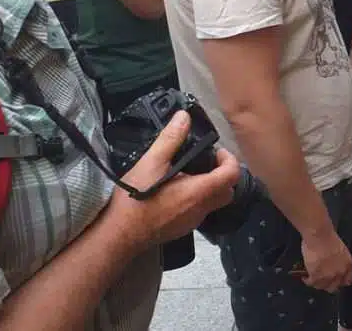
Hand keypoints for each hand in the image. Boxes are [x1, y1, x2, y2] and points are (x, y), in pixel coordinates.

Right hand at [107, 111, 239, 247]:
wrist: (119, 234)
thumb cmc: (136, 198)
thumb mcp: (152, 162)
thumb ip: (171, 139)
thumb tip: (184, 117)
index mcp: (200, 191)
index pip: (232, 174)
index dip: (229, 159)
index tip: (216, 151)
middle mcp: (201, 208)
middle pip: (228, 191)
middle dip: (223, 174)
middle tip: (207, 162)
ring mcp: (193, 222)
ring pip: (214, 203)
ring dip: (210, 187)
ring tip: (190, 173)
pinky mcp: (182, 229)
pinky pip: (200, 211)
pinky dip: (198, 199)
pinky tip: (176, 191)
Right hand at [300, 230, 351, 292]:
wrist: (319, 234)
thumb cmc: (327, 237)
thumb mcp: (340, 250)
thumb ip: (339, 261)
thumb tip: (333, 267)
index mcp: (348, 264)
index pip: (347, 281)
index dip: (339, 282)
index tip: (335, 282)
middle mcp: (340, 272)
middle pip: (334, 287)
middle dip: (327, 285)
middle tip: (321, 282)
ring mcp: (329, 275)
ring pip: (322, 287)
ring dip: (316, 283)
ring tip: (311, 279)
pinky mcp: (317, 275)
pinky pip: (311, 283)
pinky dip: (307, 281)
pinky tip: (305, 278)